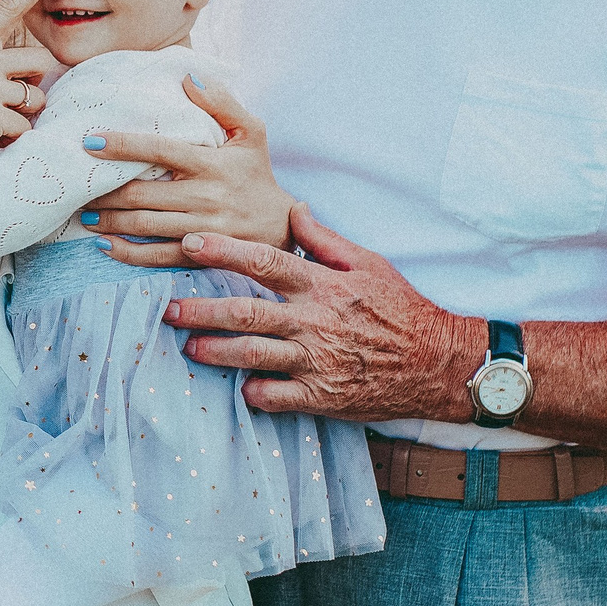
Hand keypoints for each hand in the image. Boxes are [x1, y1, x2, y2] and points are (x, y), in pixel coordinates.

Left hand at [82, 77, 296, 255]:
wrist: (282, 225)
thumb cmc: (257, 173)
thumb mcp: (252, 132)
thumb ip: (222, 102)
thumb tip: (187, 76)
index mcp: (212, 164)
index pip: (160, 150)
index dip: (123, 145)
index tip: (89, 141)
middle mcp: (205, 196)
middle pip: (142, 194)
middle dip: (104, 190)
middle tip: (78, 184)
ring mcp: (201, 229)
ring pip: (144, 225)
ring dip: (108, 220)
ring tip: (83, 212)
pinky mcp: (200, 254)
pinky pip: (157, 257)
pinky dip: (127, 254)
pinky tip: (104, 245)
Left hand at [161, 206, 482, 421]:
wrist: (438, 362)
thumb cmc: (401, 307)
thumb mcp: (368, 263)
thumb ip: (324, 239)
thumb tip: (292, 208)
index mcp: (323, 285)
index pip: (264, 262)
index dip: (223, 252)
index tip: (190, 244)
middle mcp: (315, 322)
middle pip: (246, 314)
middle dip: (201, 311)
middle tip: (168, 310)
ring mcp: (317, 362)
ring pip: (253, 356)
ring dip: (215, 352)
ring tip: (188, 348)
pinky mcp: (323, 397)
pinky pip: (277, 397)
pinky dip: (254, 393)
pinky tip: (239, 388)